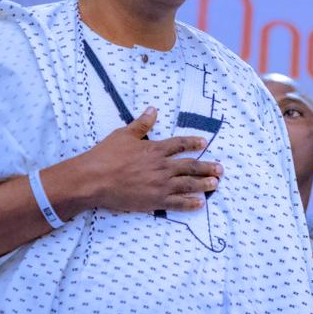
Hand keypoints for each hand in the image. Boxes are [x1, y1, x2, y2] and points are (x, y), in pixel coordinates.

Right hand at [73, 107, 221, 212]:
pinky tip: (200, 203)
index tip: (204, 143)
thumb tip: (153, 109)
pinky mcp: (155, 201)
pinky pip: (177, 203)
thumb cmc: (105, 156)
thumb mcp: (123, 135)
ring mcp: (160, 185)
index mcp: (155, 149)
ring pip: (188, 184)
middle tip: (220, 169)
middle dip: (207, 167)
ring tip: (215, 184)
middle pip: (191, 166)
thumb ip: (141, 124)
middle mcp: (162, 167)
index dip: (193, 143)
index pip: (180, 144)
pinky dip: (190, 204)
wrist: (92, 180)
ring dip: (204, 184)